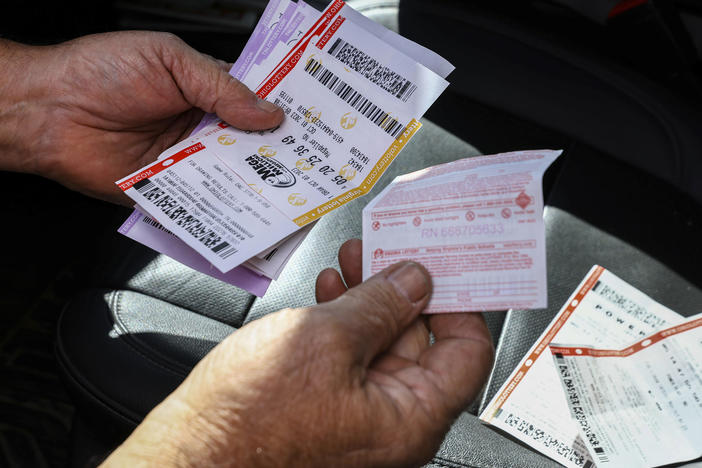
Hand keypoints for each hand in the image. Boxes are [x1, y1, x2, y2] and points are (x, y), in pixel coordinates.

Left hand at [0, 32, 282, 203]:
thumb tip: (267, 112)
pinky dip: (222, 208)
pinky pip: (202, 202)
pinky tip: (242, 209)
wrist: (47, 111)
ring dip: (254, 181)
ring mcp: (186, 160)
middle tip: (306, 160)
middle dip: (276, 152)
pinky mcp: (169, 190)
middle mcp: (199, 126)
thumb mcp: (168, 60)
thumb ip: (219, 86)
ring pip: (231, 174)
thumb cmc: (99, 72)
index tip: (309, 120)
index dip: (281, 109)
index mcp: (204, 89)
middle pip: (250, 143)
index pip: (254, 100)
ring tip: (283, 187)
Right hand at [104, 240, 493, 466]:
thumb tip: (415, 281)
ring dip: (372, 297)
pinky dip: (346, 319)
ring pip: (383, 345)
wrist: (190, 454)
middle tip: (391, 249)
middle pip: (423, 344)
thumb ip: (379, 305)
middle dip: (405, 289)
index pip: (466, 354)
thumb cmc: (247, 419)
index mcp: (409, 420)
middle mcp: (392, 425)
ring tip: (355, 258)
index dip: (459, 303)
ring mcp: (359, 418)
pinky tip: (331, 290)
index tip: (444, 266)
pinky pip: (353, 358)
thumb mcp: (324, 341)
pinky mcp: (328, 408)